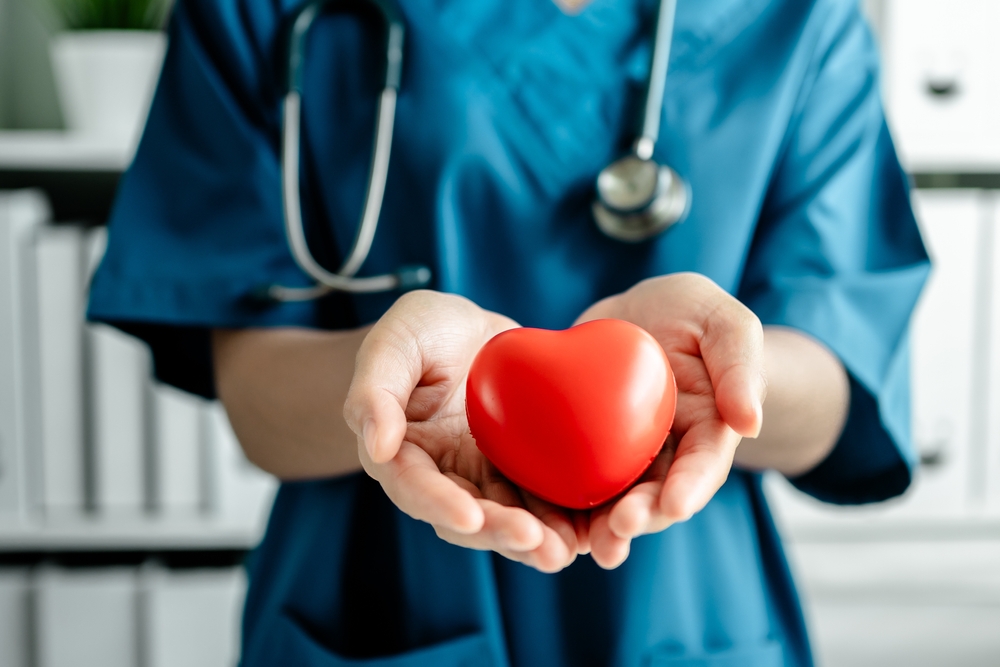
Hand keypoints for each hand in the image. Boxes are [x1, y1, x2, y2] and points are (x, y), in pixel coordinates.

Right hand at [343, 291, 579, 571]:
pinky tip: (592, 525)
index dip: (441, 505)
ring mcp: (483, 475)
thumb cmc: (417, 330)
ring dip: (536, 538)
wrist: (463, 328)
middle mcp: (442, 475)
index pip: (415, 488)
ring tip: (568, 548)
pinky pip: (540, 496)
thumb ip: (374, 390)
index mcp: (402, 453)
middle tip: (535, 542)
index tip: (471, 518)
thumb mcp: (391, 343)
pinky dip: (564, 514)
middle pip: (467, 516)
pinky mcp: (518, 467)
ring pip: (508, 516)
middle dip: (499, 533)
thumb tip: (377, 445)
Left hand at [573, 273, 765, 567]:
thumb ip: (740, 368)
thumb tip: (751, 423)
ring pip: (615, 496)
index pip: (701, 465)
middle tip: (618, 530)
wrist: (638, 313)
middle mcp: (666, 452)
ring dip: (602, 524)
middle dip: (640, 516)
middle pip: (656, 494)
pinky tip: (544, 518)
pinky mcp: (585, 445)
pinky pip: (574, 474)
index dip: (689, 488)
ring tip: (586, 544)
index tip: (674, 507)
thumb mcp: (724, 324)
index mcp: (706, 430)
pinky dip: (563, 500)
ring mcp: (625, 454)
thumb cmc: (692, 314)